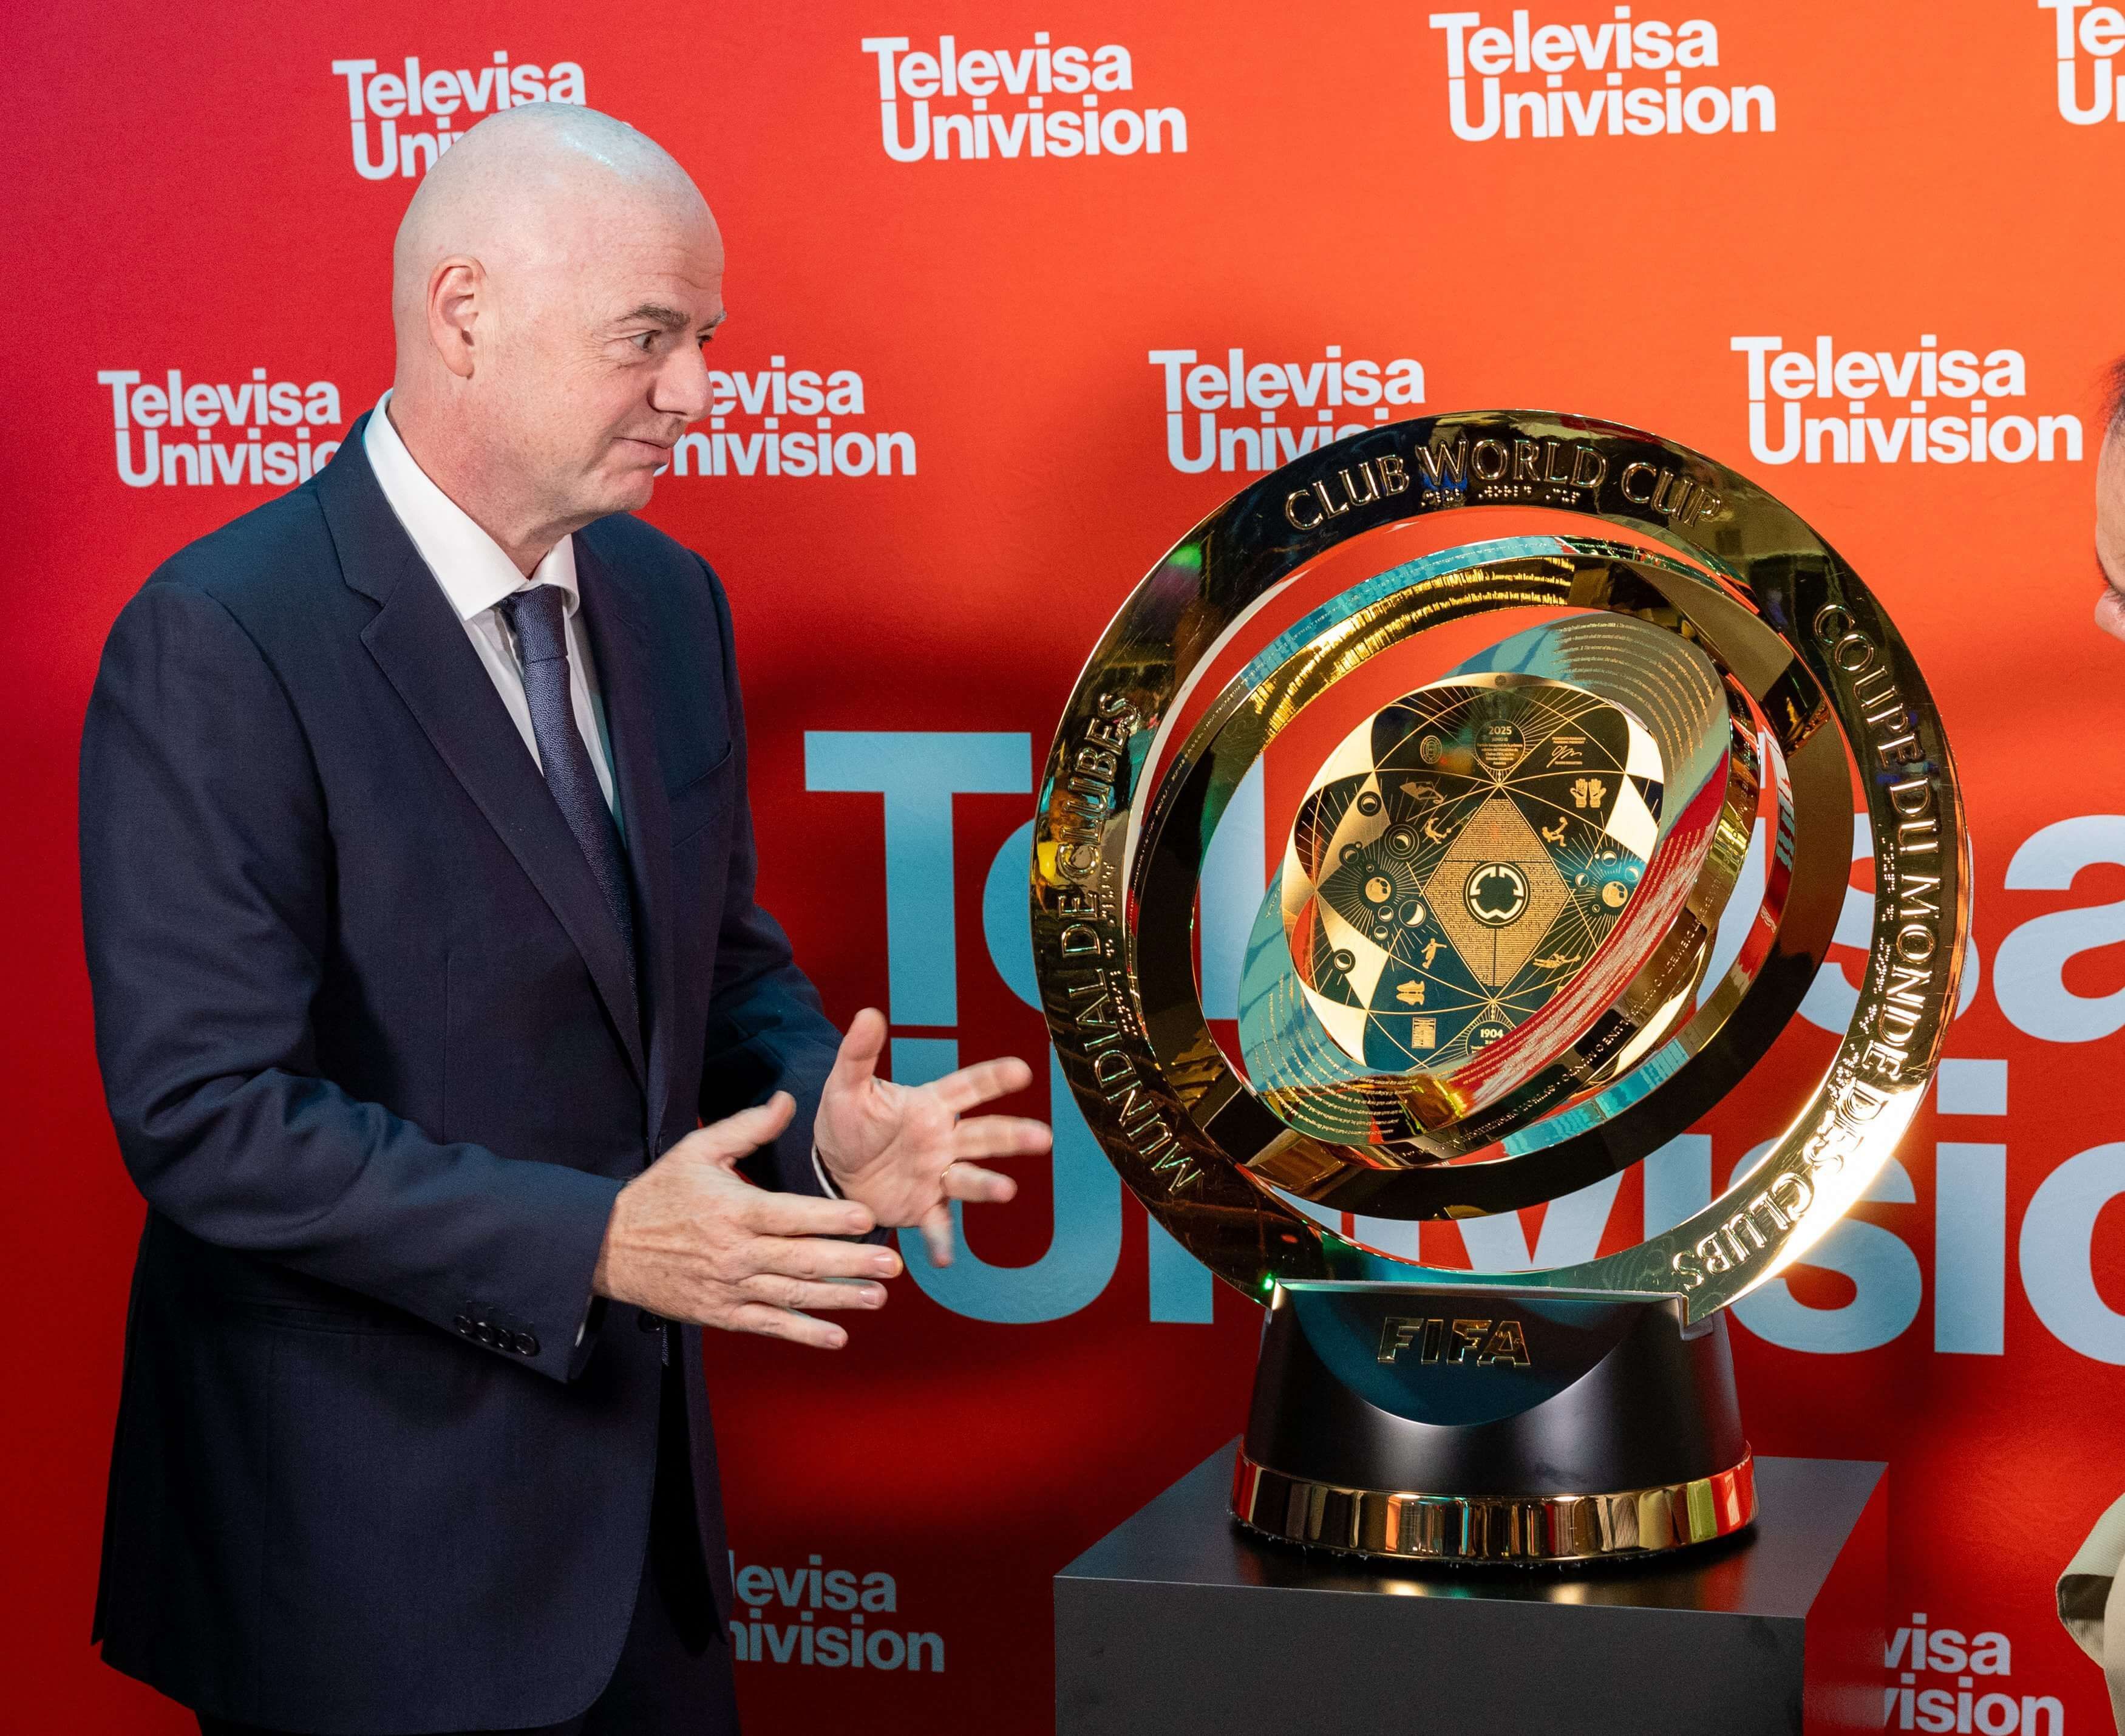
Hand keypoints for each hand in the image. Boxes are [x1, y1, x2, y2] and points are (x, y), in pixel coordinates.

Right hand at [591, 1093, 902, 1348]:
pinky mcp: (721, 1314)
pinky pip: (768, 1325)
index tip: (868, 1218)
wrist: (608, 1247)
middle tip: (893, 1266)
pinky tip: (837, 1337)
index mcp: (734, 1210)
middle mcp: (735, 1252)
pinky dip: (803, 1333)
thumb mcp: (697, 1150)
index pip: (791, 1215)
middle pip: (802, 1260)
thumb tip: (788, 1101)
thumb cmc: (659, 1193)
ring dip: (839, 1299)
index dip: (831, 1217)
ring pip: (793, 1295)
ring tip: (878, 1298)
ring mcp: (729, 1287)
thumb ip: (747, 1127)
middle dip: (851, 1264)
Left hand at [814, 1007, 1049, 1268]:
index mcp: (929, 1106)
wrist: (834, 1170)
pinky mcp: (923, 1208)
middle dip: (1013, 1136)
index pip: (967, 1088)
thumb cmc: (847, 1121)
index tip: (1022, 1070)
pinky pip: (936, 1225)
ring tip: (1006, 1192)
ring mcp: (937, 1176)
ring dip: (988, 1185)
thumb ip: (858, 1054)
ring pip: (969, 1179)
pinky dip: (941, 1241)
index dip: (994, 1079)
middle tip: (1042, 1138)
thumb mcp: (846, 1086)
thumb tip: (868, 1012)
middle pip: (984, 1136)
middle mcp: (943, 1140)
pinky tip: (944, 1258)